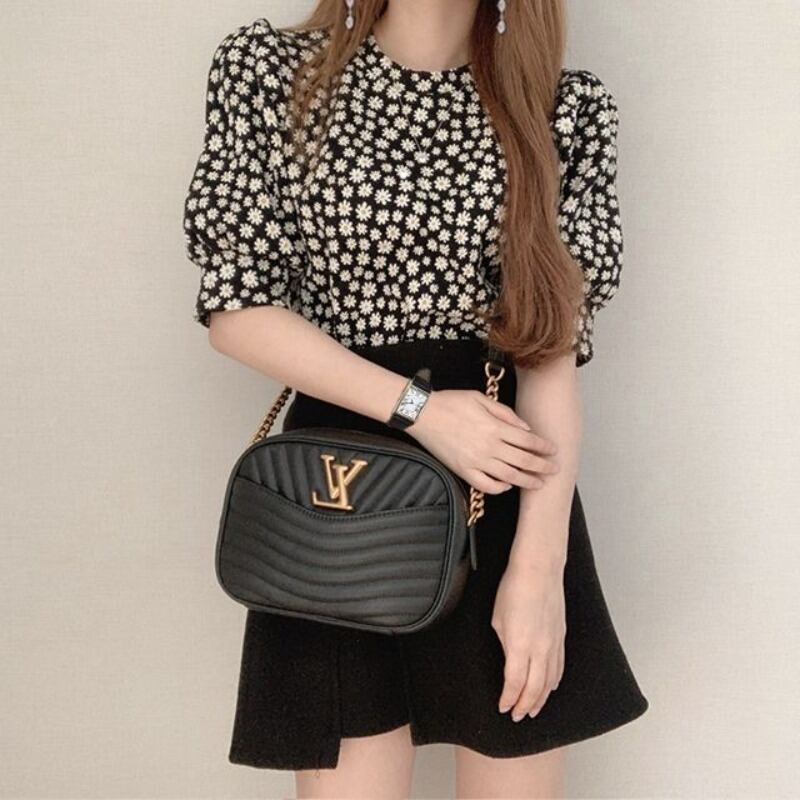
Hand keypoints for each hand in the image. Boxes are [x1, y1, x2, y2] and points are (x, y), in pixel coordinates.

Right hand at [405, 389, 559, 493]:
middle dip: (542, 466)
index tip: (553, 450)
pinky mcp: (463, 470)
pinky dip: (500, 488)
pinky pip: (486, 485)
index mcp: (495, 428)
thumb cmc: (451, 403)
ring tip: (539, 484)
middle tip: (554, 470)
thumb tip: (525, 428)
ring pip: (509, 476)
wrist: (423, 414)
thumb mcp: (481, 399)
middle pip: (523, 461)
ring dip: (527, 481)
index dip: (543, 447)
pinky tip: (508, 485)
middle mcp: (489, 447)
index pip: (528, 441)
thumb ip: (505, 414)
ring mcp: (476, 461)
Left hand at [492, 560, 565, 720]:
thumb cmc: (514, 589)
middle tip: (517, 716)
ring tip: (533, 709)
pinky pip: (559, 667)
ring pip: (549, 681)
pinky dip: (554, 682)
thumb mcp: (498, 619)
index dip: (508, 699)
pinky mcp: (561, 636)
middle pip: (534, 689)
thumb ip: (504, 643)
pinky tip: (550, 687)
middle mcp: (540, 650)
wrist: (538, 570)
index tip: (503, 708)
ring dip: (541, 698)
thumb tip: (508, 656)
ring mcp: (554, 644)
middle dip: (524, 705)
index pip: (514, 683)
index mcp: (519, 647)